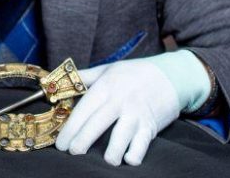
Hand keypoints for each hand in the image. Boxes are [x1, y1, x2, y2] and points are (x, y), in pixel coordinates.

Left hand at [56, 50, 210, 165]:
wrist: (168, 75)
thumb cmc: (133, 73)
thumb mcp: (107, 69)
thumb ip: (85, 77)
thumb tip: (62, 82)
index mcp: (106, 87)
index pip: (84, 109)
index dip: (71, 127)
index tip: (60, 142)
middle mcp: (120, 101)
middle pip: (98, 123)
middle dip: (83, 140)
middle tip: (72, 152)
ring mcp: (136, 114)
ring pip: (122, 135)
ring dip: (113, 150)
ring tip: (104, 160)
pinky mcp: (150, 126)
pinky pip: (143, 143)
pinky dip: (136, 153)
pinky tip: (128, 159)